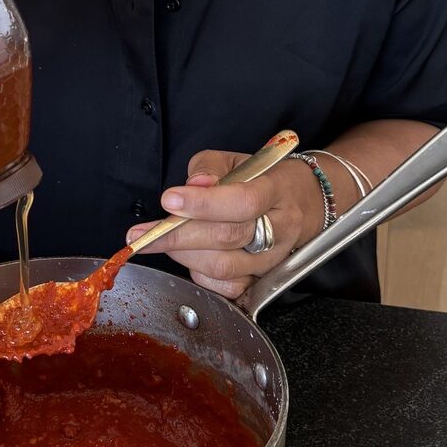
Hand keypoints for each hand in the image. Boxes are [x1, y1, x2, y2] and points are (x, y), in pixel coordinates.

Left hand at [125, 148, 326, 299]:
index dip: (203, 204)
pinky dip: (199, 274)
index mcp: (275, 190)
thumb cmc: (263, 179)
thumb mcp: (236, 160)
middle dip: (178, 236)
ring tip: (160, 241)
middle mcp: (279, 227)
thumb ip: (209, 167)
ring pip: (224, 266)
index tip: (169, 200)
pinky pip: (227, 287)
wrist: (304, 202)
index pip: (242, 201)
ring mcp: (273, 258)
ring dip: (183, 254)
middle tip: (142, 234)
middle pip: (229, 237)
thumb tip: (193, 185)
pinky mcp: (262, 279)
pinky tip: (188, 257)